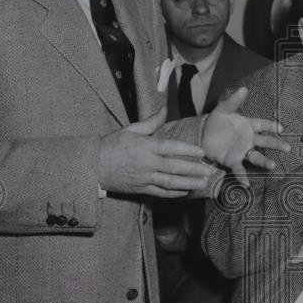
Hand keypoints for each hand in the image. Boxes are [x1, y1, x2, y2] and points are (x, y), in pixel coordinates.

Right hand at [98, 106, 214, 197]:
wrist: (92, 166)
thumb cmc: (111, 146)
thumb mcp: (130, 130)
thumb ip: (151, 122)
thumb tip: (164, 108)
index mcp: (146, 146)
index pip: (172, 148)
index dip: (189, 151)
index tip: (202, 153)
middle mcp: (148, 163)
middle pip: (175, 168)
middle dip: (194, 170)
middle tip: (210, 171)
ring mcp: (145, 178)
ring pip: (171, 183)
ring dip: (189, 184)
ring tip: (203, 184)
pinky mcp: (141, 189)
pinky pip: (161, 193)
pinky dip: (174, 193)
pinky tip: (185, 192)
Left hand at [200, 87, 289, 185]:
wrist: (202, 135)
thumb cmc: (216, 121)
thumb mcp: (223, 109)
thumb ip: (234, 101)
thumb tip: (244, 88)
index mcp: (248, 125)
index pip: (263, 125)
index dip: (272, 126)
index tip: (281, 128)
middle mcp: (248, 139)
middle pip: (265, 141)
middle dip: (276, 144)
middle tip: (287, 147)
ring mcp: (242, 151)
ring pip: (256, 156)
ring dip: (264, 161)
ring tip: (272, 165)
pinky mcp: (232, 160)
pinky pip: (239, 169)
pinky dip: (243, 177)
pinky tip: (247, 185)